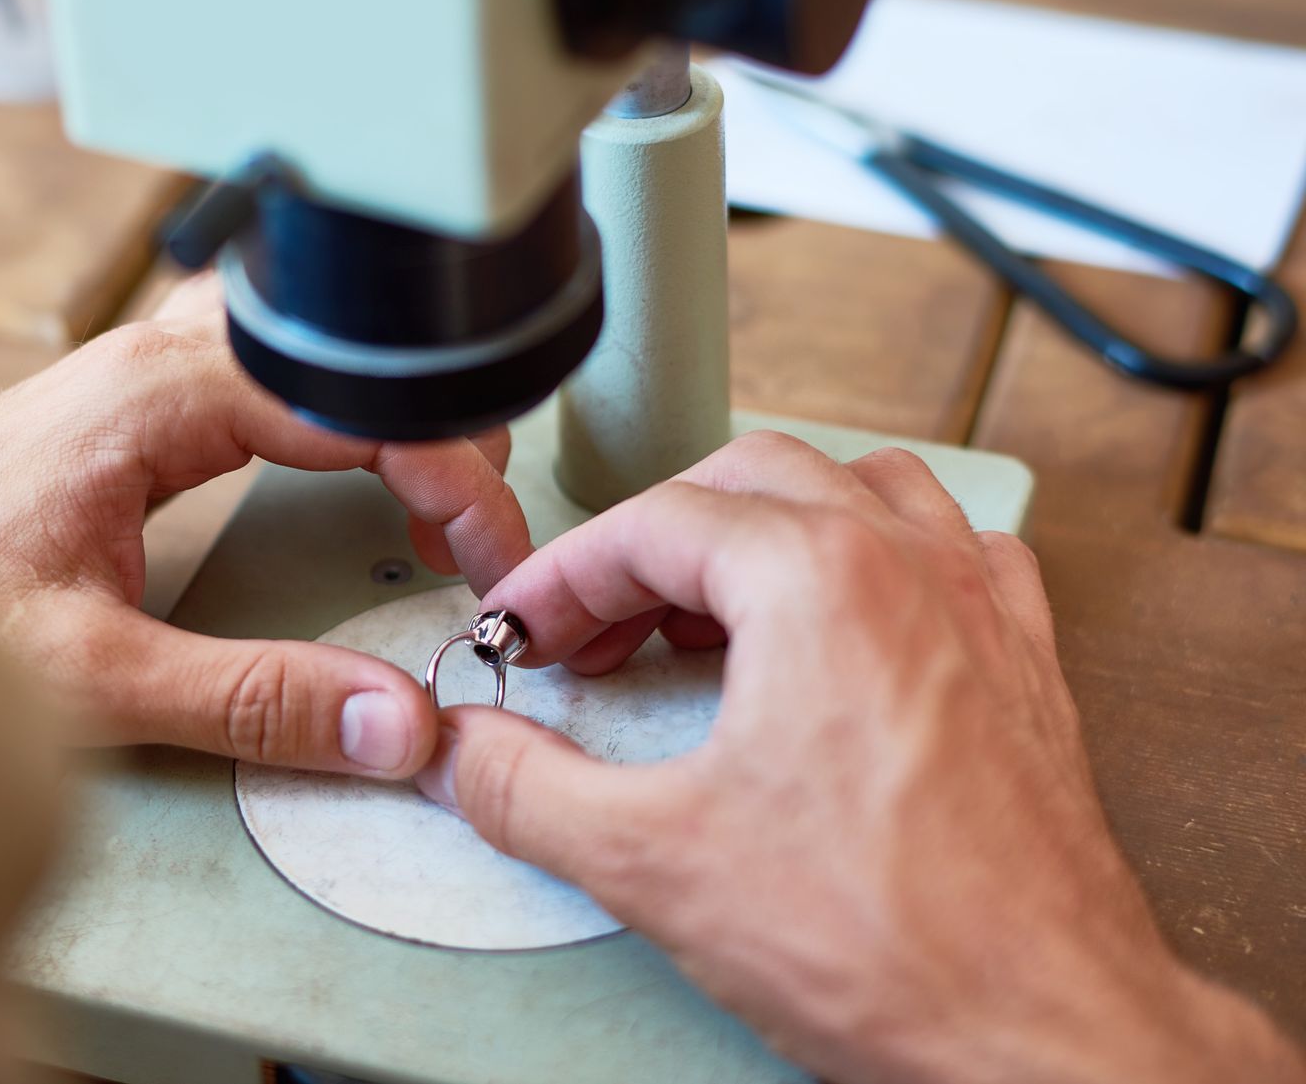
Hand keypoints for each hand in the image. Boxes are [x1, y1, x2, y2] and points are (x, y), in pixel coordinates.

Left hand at [0, 307, 531, 780]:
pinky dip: (329, 410)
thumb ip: (254, 700)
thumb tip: (392, 721)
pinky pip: (262, 371)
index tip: (494, 561)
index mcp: (158, 397)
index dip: (457, 482)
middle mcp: (151, 359)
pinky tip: (342, 456)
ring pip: (307, 352)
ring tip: (442, 494)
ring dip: (385, 412)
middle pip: (348, 360)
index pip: (364, 406)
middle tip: (483, 536)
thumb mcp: (93, 679)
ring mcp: (135, 369)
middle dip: (440, 435)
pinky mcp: (124, 399)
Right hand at [414, 431, 1303, 1083]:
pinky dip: (877, 560)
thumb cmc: (891, 944)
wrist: (1043, 1034)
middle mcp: (909, 565)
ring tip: (703, 607)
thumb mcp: (650, 862)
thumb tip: (466, 754)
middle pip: (746, 482)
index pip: (651, 524)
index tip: (523, 632)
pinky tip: (843, 624)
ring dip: (762, 530)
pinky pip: (950, 551)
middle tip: (592, 627)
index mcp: (817, 578)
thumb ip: (525, 792)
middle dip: (649, 546)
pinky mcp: (1025, 664)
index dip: (561, 577)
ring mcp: (979, 606)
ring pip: (857, 491)